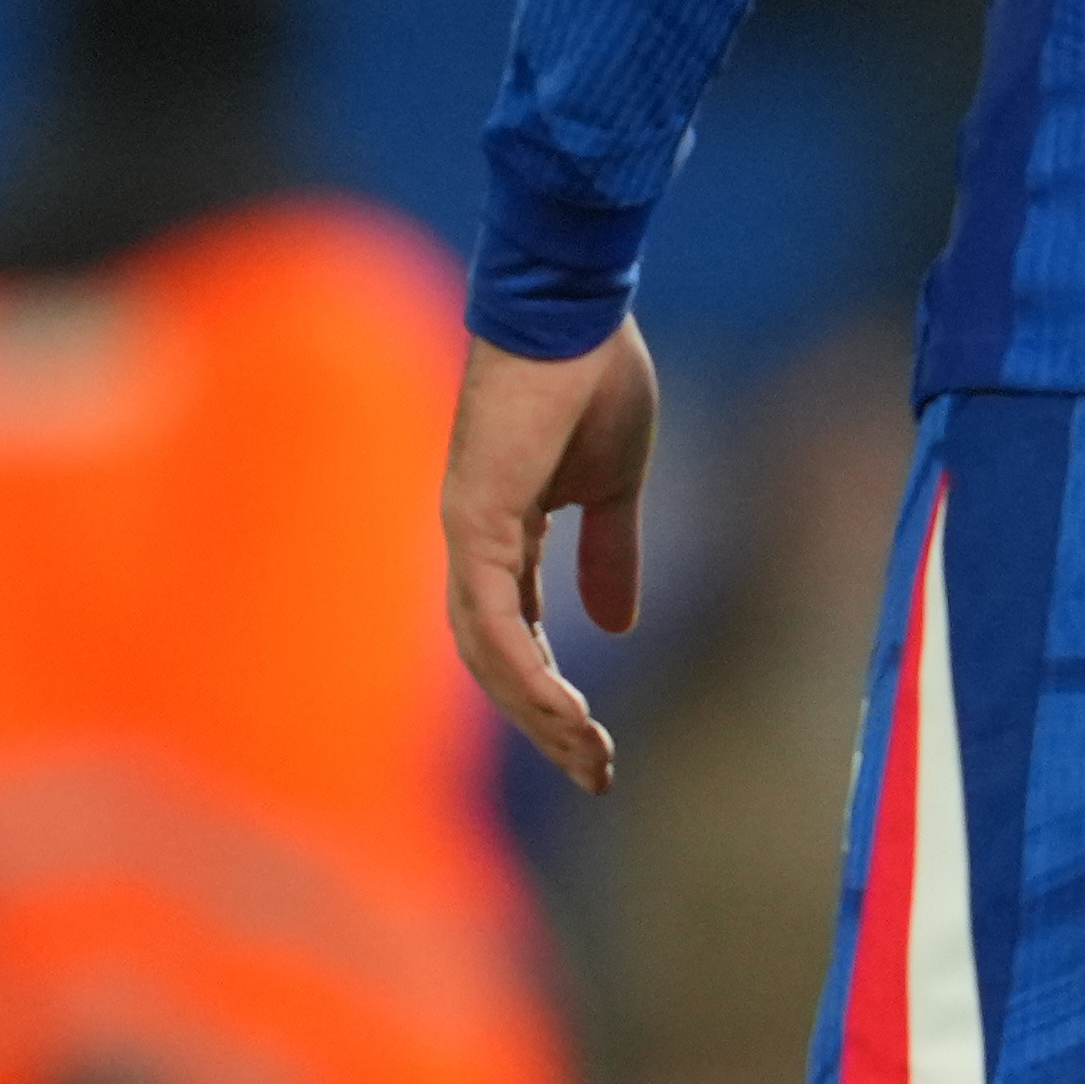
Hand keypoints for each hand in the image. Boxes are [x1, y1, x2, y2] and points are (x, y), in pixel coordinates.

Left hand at [439, 318, 660, 794]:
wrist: (575, 309)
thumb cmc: (591, 374)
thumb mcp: (616, 485)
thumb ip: (611, 554)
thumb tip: (617, 626)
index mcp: (505, 533)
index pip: (519, 638)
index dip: (555, 696)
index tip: (599, 747)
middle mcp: (474, 543)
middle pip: (497, 663)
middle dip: (546, 727)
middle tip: (597, 775)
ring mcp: (467, 534)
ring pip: (490, 656)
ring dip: (540, 715)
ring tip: (591, 757)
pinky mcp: (475, 521)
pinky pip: (493, 620)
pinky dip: (527, 673)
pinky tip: (566, 713)